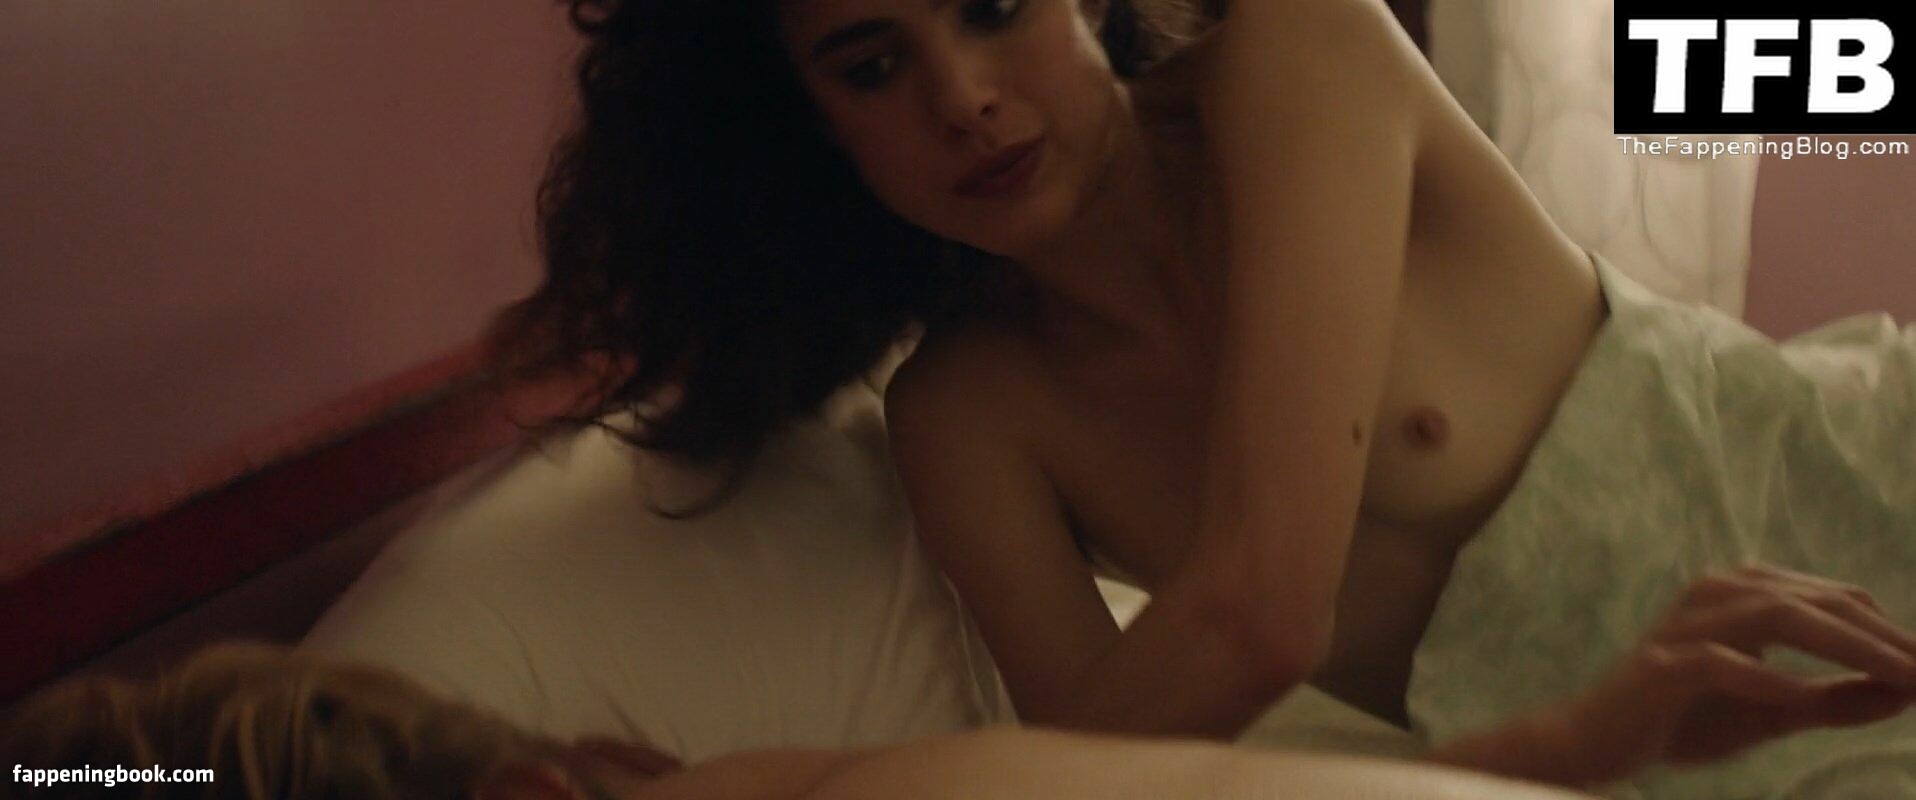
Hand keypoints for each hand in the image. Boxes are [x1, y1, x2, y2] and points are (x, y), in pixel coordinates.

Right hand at [1546, 564, 1915, 785]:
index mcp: (1744, 594)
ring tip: (1900, 677)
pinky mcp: (1660, 662)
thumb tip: (1910, 692)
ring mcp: (1686, 625)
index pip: (1837, 601)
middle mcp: (1716, 594)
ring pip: (1777, 613)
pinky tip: (1805, 699)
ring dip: (1847, 647)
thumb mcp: (1776, 711)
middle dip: (1885, 639)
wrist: (1598, 741)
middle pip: (1817, 601)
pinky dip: (1769, 679)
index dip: (1893, 634)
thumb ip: (1837, 700)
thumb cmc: (1685, 719)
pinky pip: (1722, 662)